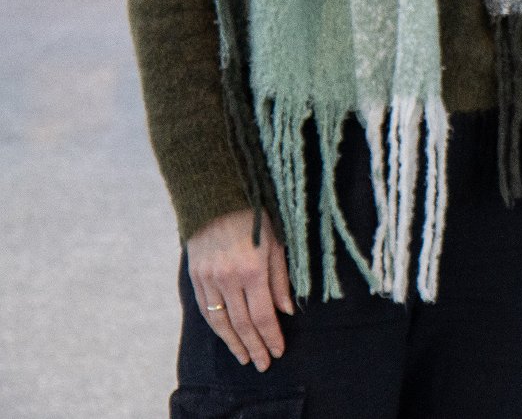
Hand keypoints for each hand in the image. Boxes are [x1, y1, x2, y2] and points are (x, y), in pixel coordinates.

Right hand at [186, 209, 293, 370]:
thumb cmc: (254, 218)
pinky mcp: (195, 277)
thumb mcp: (275, 243)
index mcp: (252, 269)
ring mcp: (208, 279)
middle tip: (264, 364)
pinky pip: (205, 310)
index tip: (279, 351)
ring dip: (234, 343)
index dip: (271, 336)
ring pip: (221, 321)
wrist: (215, 198)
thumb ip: (280, 279)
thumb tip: (285, 311)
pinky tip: (226, 336)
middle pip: (242, 323)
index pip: (263, 314)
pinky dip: (217, 327)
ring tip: (245, 358)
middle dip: (255, 346)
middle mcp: (227, 278)